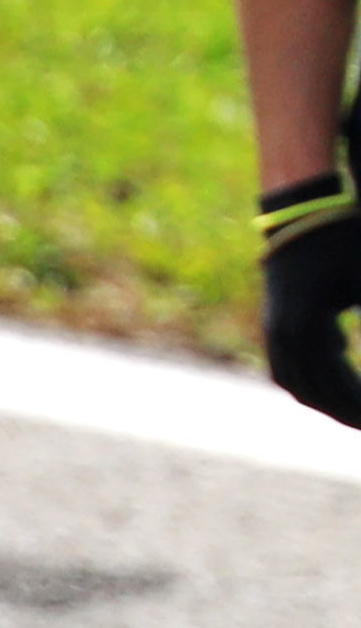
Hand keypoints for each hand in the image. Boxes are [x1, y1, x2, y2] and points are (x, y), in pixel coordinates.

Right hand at [269, 178, 359, 429]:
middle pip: (311, 392)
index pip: (334, 384)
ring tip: (351, 413)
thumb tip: (357, 347)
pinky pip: (287, 368)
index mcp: (305, 327)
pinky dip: (308, 384)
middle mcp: (283, 335)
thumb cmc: (343, 240)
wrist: (301, 214)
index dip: (356, 405)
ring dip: (323, 402)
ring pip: (295, 385)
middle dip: (342, 411)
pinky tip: (333, 382)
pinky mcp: (275, 323)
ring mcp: (274, 330)